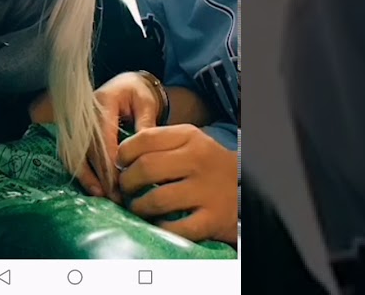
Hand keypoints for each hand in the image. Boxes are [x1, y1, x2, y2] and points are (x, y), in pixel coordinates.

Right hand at [73, 72, 161, 200]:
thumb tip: (146, 153)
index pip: (102, 135)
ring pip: (76, 154)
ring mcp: (77, 124)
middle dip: (101, 174)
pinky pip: (72, 156)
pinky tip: (94, 188)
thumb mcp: (147, 104)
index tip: (120, 181)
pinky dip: (82, 173)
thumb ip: (146, 124)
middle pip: (88, 148)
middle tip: (115, 196)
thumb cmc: (138, 94)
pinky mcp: (76, 135)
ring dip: (88, 177)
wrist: (127, 85)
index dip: (109, 160)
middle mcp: (84, 113)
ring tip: (103, 196)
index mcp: (103, 102)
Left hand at [117, 124, 238, 244]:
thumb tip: (119, 157)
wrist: (245, 188)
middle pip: (145, 168)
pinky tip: (159, 222)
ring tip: (138, 207)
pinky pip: (175, 227)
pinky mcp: (212, 218)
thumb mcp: (188, 142)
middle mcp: (199, 160)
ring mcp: (207, 190)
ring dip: (138, 207)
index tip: (120, 165)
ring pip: (156, 200)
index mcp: (189, 137)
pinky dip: (160, 226)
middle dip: (126, 182)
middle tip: (125, 189)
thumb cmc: (206, 164)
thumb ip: (158, 144)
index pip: (144, 139)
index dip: (123, 154)